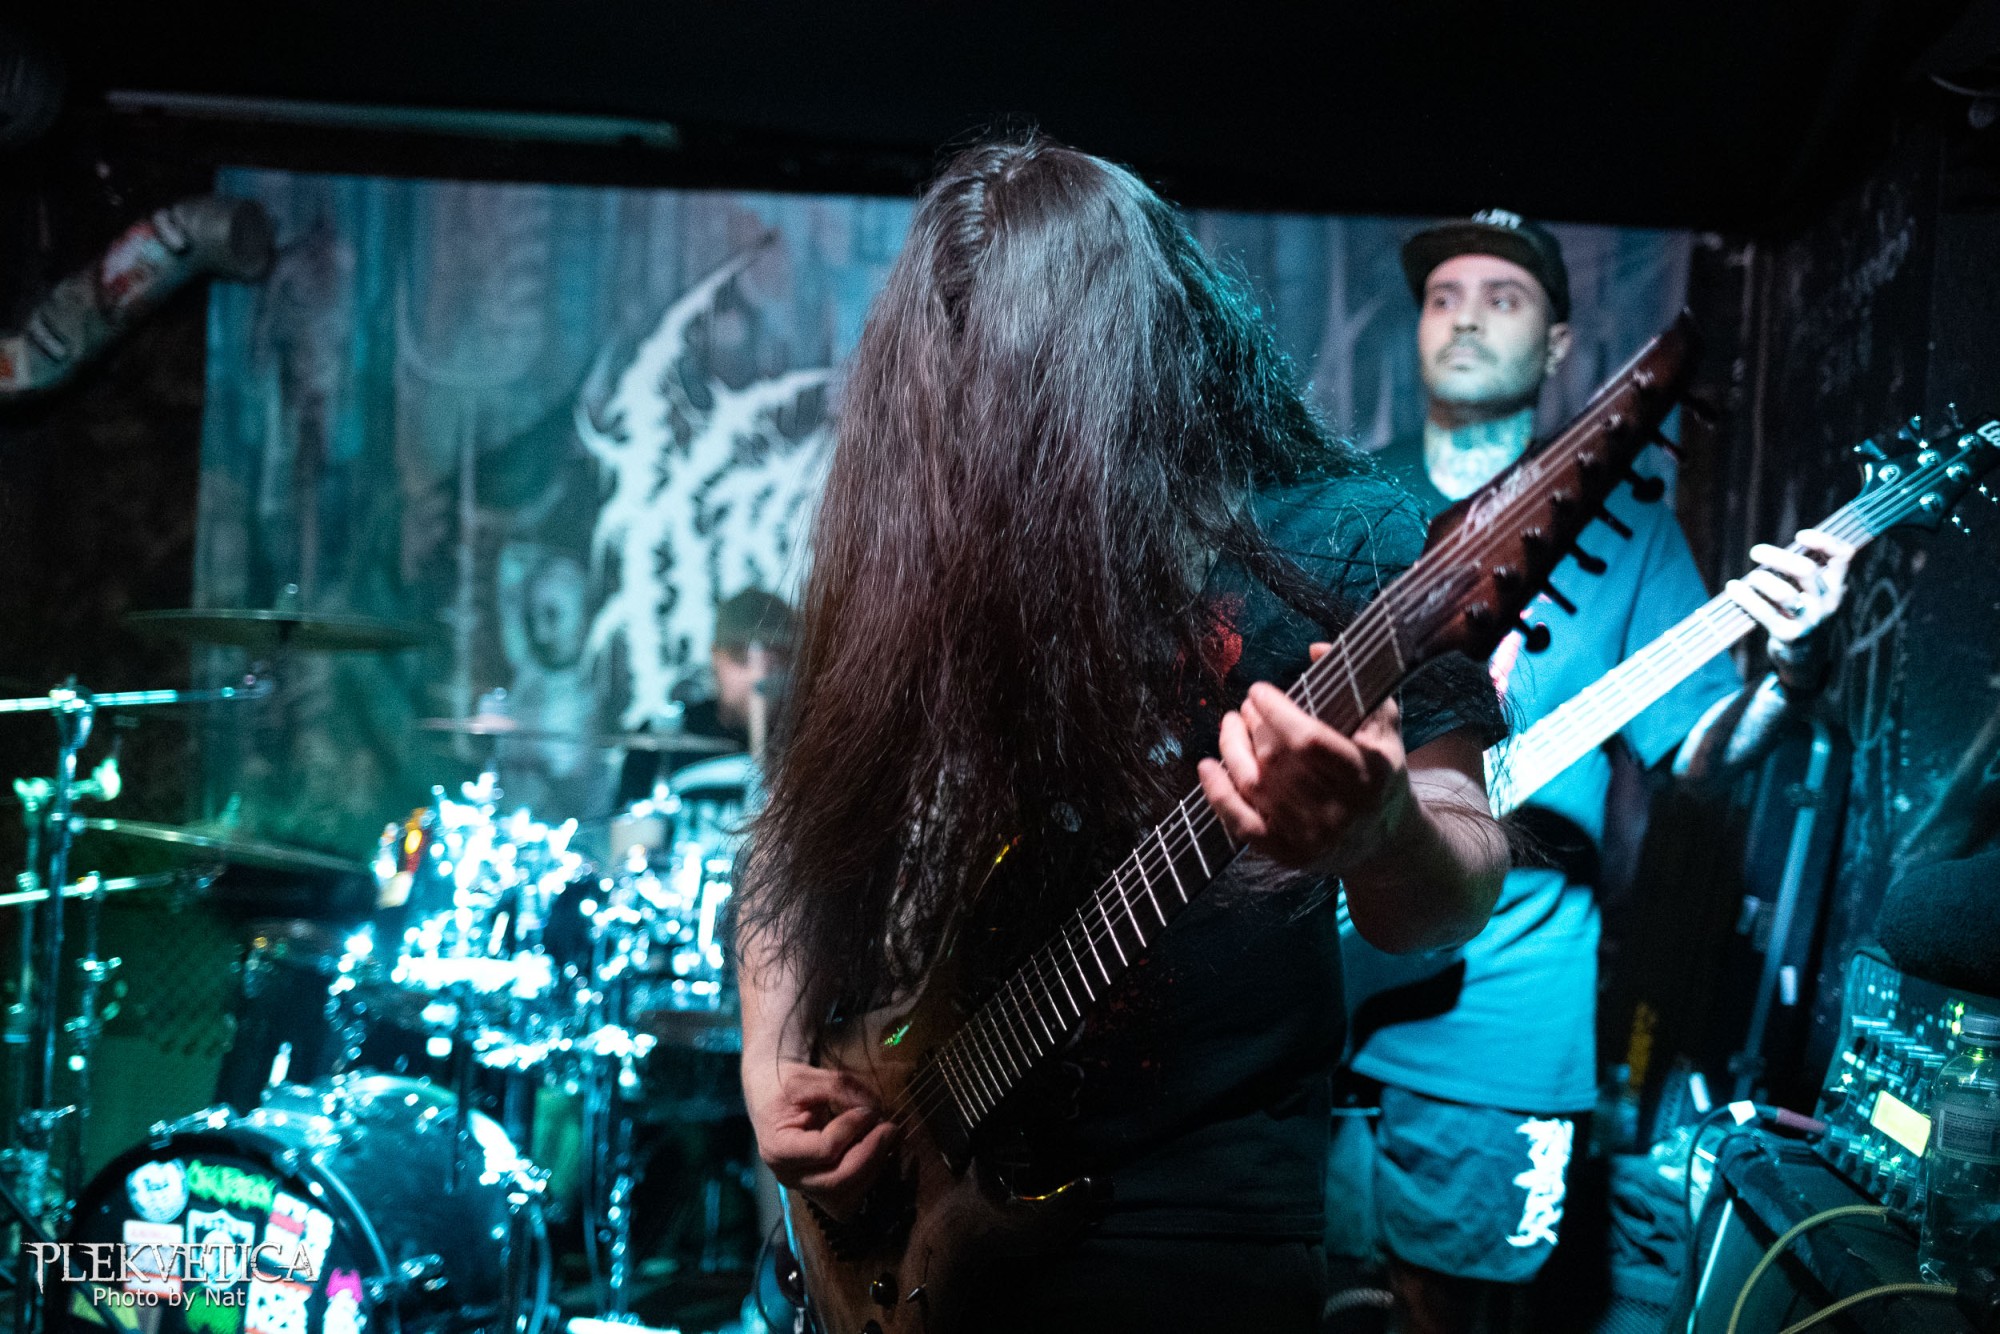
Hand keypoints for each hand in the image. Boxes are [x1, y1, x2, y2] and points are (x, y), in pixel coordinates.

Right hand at [746, 1059, 898, 1217]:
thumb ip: (839, 1087)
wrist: (770, 1098)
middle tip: (890, 1128)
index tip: (868, 1110)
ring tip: (883, 1140)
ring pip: (846, 1198)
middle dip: (871, 1154)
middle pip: (837, 1180)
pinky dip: (867, 1180)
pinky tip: (874, 1155)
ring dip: (872, 1169)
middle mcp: (788, 1176)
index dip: (852, 1129)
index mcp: (778, 1148)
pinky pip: (848, 1201)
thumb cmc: (785, 1087)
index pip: (824, 1149)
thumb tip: (874, 1108)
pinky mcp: (819, 1191)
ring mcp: (803, 1187)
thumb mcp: (806, 1077)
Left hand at [1196, 644, 1411, 874]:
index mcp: (1368, 775)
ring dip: (1232, 748)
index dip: (1275, 711)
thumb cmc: (1381, 773)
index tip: (1259, 691)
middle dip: (1253, 725)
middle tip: (1247, 706)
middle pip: (1276, 760)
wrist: (1386, 842)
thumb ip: (1358, 685)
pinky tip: (1207, 766)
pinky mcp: (1289, 854)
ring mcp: (1312, 836)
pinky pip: (1242, 824)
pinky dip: (1218, 795)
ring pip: (1254, 786)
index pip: (1308, 740)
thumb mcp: (1384, 728)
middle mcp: (1340, 810)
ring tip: (1229, 724)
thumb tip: (1316, 649)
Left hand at [1724, 528, 1855, 687]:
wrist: (1806, 659)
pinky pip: (1763, 613)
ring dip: (1760, 580)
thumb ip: (1802, 570)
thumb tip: (1777, 546)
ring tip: (1749, 578)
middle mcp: (1826, 603)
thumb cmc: (1802, 614)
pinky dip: (1744, 597)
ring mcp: (1809, 621)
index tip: (1800, 535)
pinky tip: (1733, 588)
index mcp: (1835, 586)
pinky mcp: (1788, 636)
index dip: (1824, 541)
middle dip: (1778, 557)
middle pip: (1806, 571)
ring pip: (1784, 594)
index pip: (1843, 556)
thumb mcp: (1811, 592)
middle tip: (1755, 552)